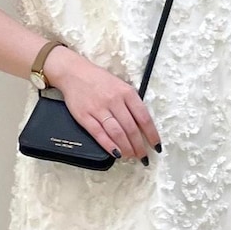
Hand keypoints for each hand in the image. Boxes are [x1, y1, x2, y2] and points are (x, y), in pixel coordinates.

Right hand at [42, 46, 159, 161]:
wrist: (74, 73)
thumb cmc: (99, 80)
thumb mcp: (121, 86)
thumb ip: (131, 103)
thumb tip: (143, 125)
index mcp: (127, 92)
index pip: (144, 118)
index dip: (152, 135)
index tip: (156, 146)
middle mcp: (114, 100)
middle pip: (131, 128)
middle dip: (139, 146)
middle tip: (143, 156)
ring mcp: (99, 109)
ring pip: (117, 133)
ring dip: (126, 148)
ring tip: (131, 156)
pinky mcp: (84, 116)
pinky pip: (99, 134)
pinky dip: (109, 146)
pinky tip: (116, 153)